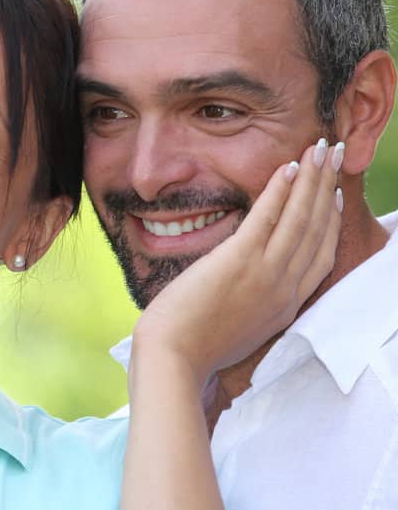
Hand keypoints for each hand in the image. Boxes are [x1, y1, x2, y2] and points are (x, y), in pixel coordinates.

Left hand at [133, 138, 341, 383]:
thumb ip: (252, 302)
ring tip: (320, 148)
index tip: (337, 196)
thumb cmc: (192, 348)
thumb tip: (246, 282)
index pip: (321, 255)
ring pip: (300, 218)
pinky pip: (267, 218)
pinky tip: (290, 166)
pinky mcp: (239, 262)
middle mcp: (284, 288)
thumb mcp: (239, 327)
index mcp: (286, 306)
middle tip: (335, 156)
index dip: (331, 221)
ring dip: (314, 178)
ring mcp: (265, 274)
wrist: (172, 361)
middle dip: (330, 188)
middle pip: (318, 229)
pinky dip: (282, 190)